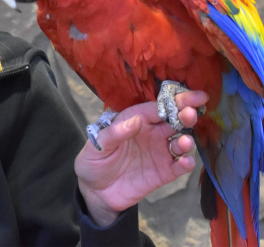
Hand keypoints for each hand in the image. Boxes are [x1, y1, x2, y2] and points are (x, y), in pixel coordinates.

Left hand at [75, 91, 208, 226]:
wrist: (96, 191)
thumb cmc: (94, 160)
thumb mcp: (98, 144)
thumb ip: (116, 133)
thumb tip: (136, 120)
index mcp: (135, 120)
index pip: (157, 107)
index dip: (174, 101)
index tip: (194, 97)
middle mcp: (150, 133)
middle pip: (173, 121)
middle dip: (185, 114)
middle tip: (193, 113)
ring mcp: (158, 152)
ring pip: (180, 142)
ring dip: (186, 141)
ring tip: (185, 142)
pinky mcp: (163, 173)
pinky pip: (179, 166)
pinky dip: (186, 163)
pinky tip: (186, 161)